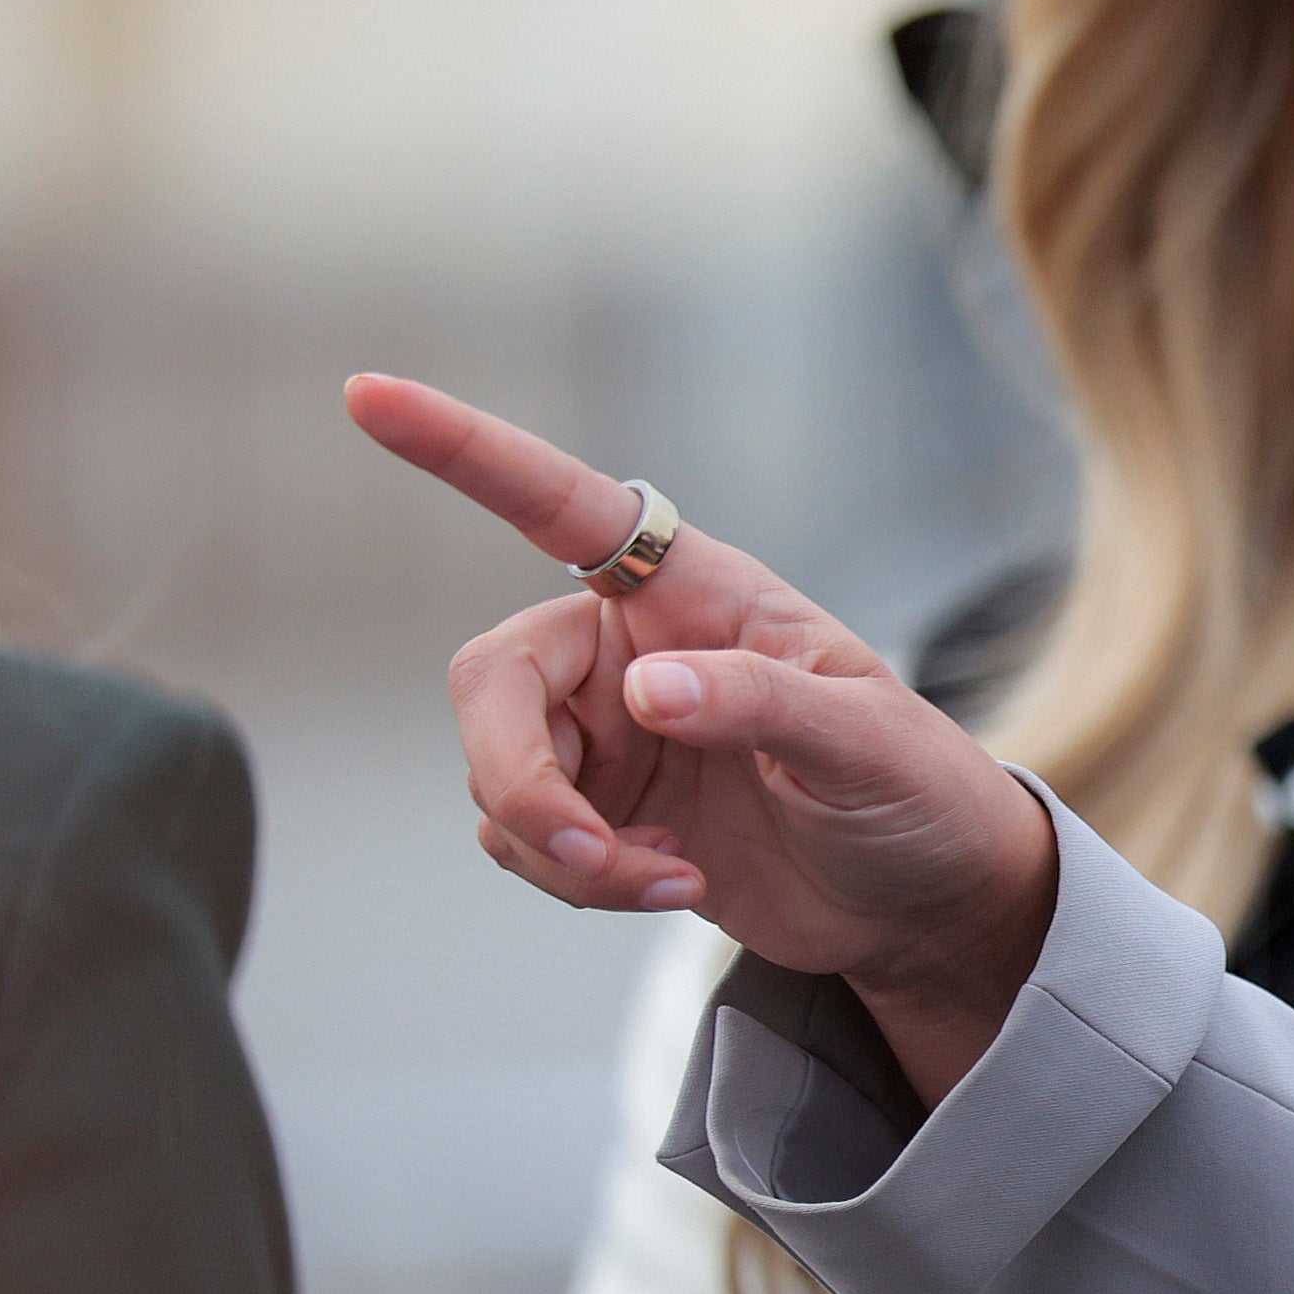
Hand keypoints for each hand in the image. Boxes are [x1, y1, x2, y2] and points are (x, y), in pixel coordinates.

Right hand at [345, 374, 1057, 1098]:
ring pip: (499, 778)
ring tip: (676, 874)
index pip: (561, 507)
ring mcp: (606, 734)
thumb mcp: (869, 741)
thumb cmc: (917, 790)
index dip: (465, 453)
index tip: (368, 395)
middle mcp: (629, 647)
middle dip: (520, 781)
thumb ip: (762, 703)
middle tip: (588, 855)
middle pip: (491, 686)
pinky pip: (525, 841)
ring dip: (565, 851)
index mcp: (694, 590)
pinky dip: (583, 880)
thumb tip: (644, 692)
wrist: (925, 898)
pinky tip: (677, 881)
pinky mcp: (599, 814)